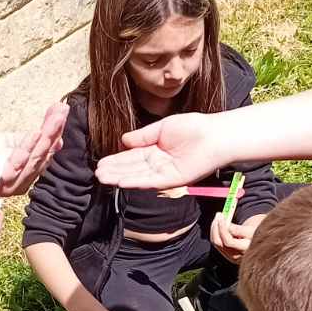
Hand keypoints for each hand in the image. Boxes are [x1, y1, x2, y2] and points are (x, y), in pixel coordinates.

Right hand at [95, 112, 225, 188]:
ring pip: (138, 177)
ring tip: (103, 178)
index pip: (132, 156)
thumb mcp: (162, 128)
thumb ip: (142, 136)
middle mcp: (158, 163)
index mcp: (156, 149)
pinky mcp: (173, 180)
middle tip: (97, 173)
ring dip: (120, 178)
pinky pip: (151, 182)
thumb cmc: (193, 127)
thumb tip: (123, 141)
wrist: (214, 135)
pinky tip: (121, 182)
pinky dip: (136, 182)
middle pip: (132, 168)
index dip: (116, 160)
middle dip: (115, 171)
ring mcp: (165, 173)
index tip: (101, 163)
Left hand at [209, 211, 266, 264]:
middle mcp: (236, 256)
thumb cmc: (255, 234)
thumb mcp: (250, 230)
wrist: (257, 242)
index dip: (223, 229)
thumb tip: (225, 226)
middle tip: (218, 215)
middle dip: (216, 228)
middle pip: (220, 243)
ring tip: (219, 217)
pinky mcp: (226, 254)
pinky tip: (218, 224)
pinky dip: (215, 233)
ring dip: (214, 229)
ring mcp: (230, 256)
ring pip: (216, 243)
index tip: (221, 217)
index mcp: (245, 250)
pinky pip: (216, 243)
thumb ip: (237, 229)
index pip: (229, 241)